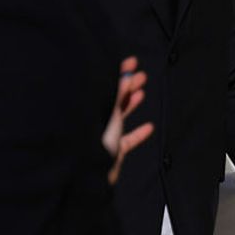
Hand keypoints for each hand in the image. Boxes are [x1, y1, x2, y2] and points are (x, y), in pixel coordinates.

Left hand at [102, 56, 153, 184]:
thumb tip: (124, 75)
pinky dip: (138, 134)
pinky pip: (127, 141)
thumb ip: (118, 94)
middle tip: (142, 74)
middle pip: (113, 99)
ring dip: (131, 104)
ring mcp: (103, 137)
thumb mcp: (108, 112)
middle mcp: (95, 120)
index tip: (132, 60)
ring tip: (142, 93)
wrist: (84, 174)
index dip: (119, 71)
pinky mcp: (112, 153)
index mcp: (90, 107)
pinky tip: (149, 127)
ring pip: (119, 117)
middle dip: (128, 85)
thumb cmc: (91, 140)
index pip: (106, 85)